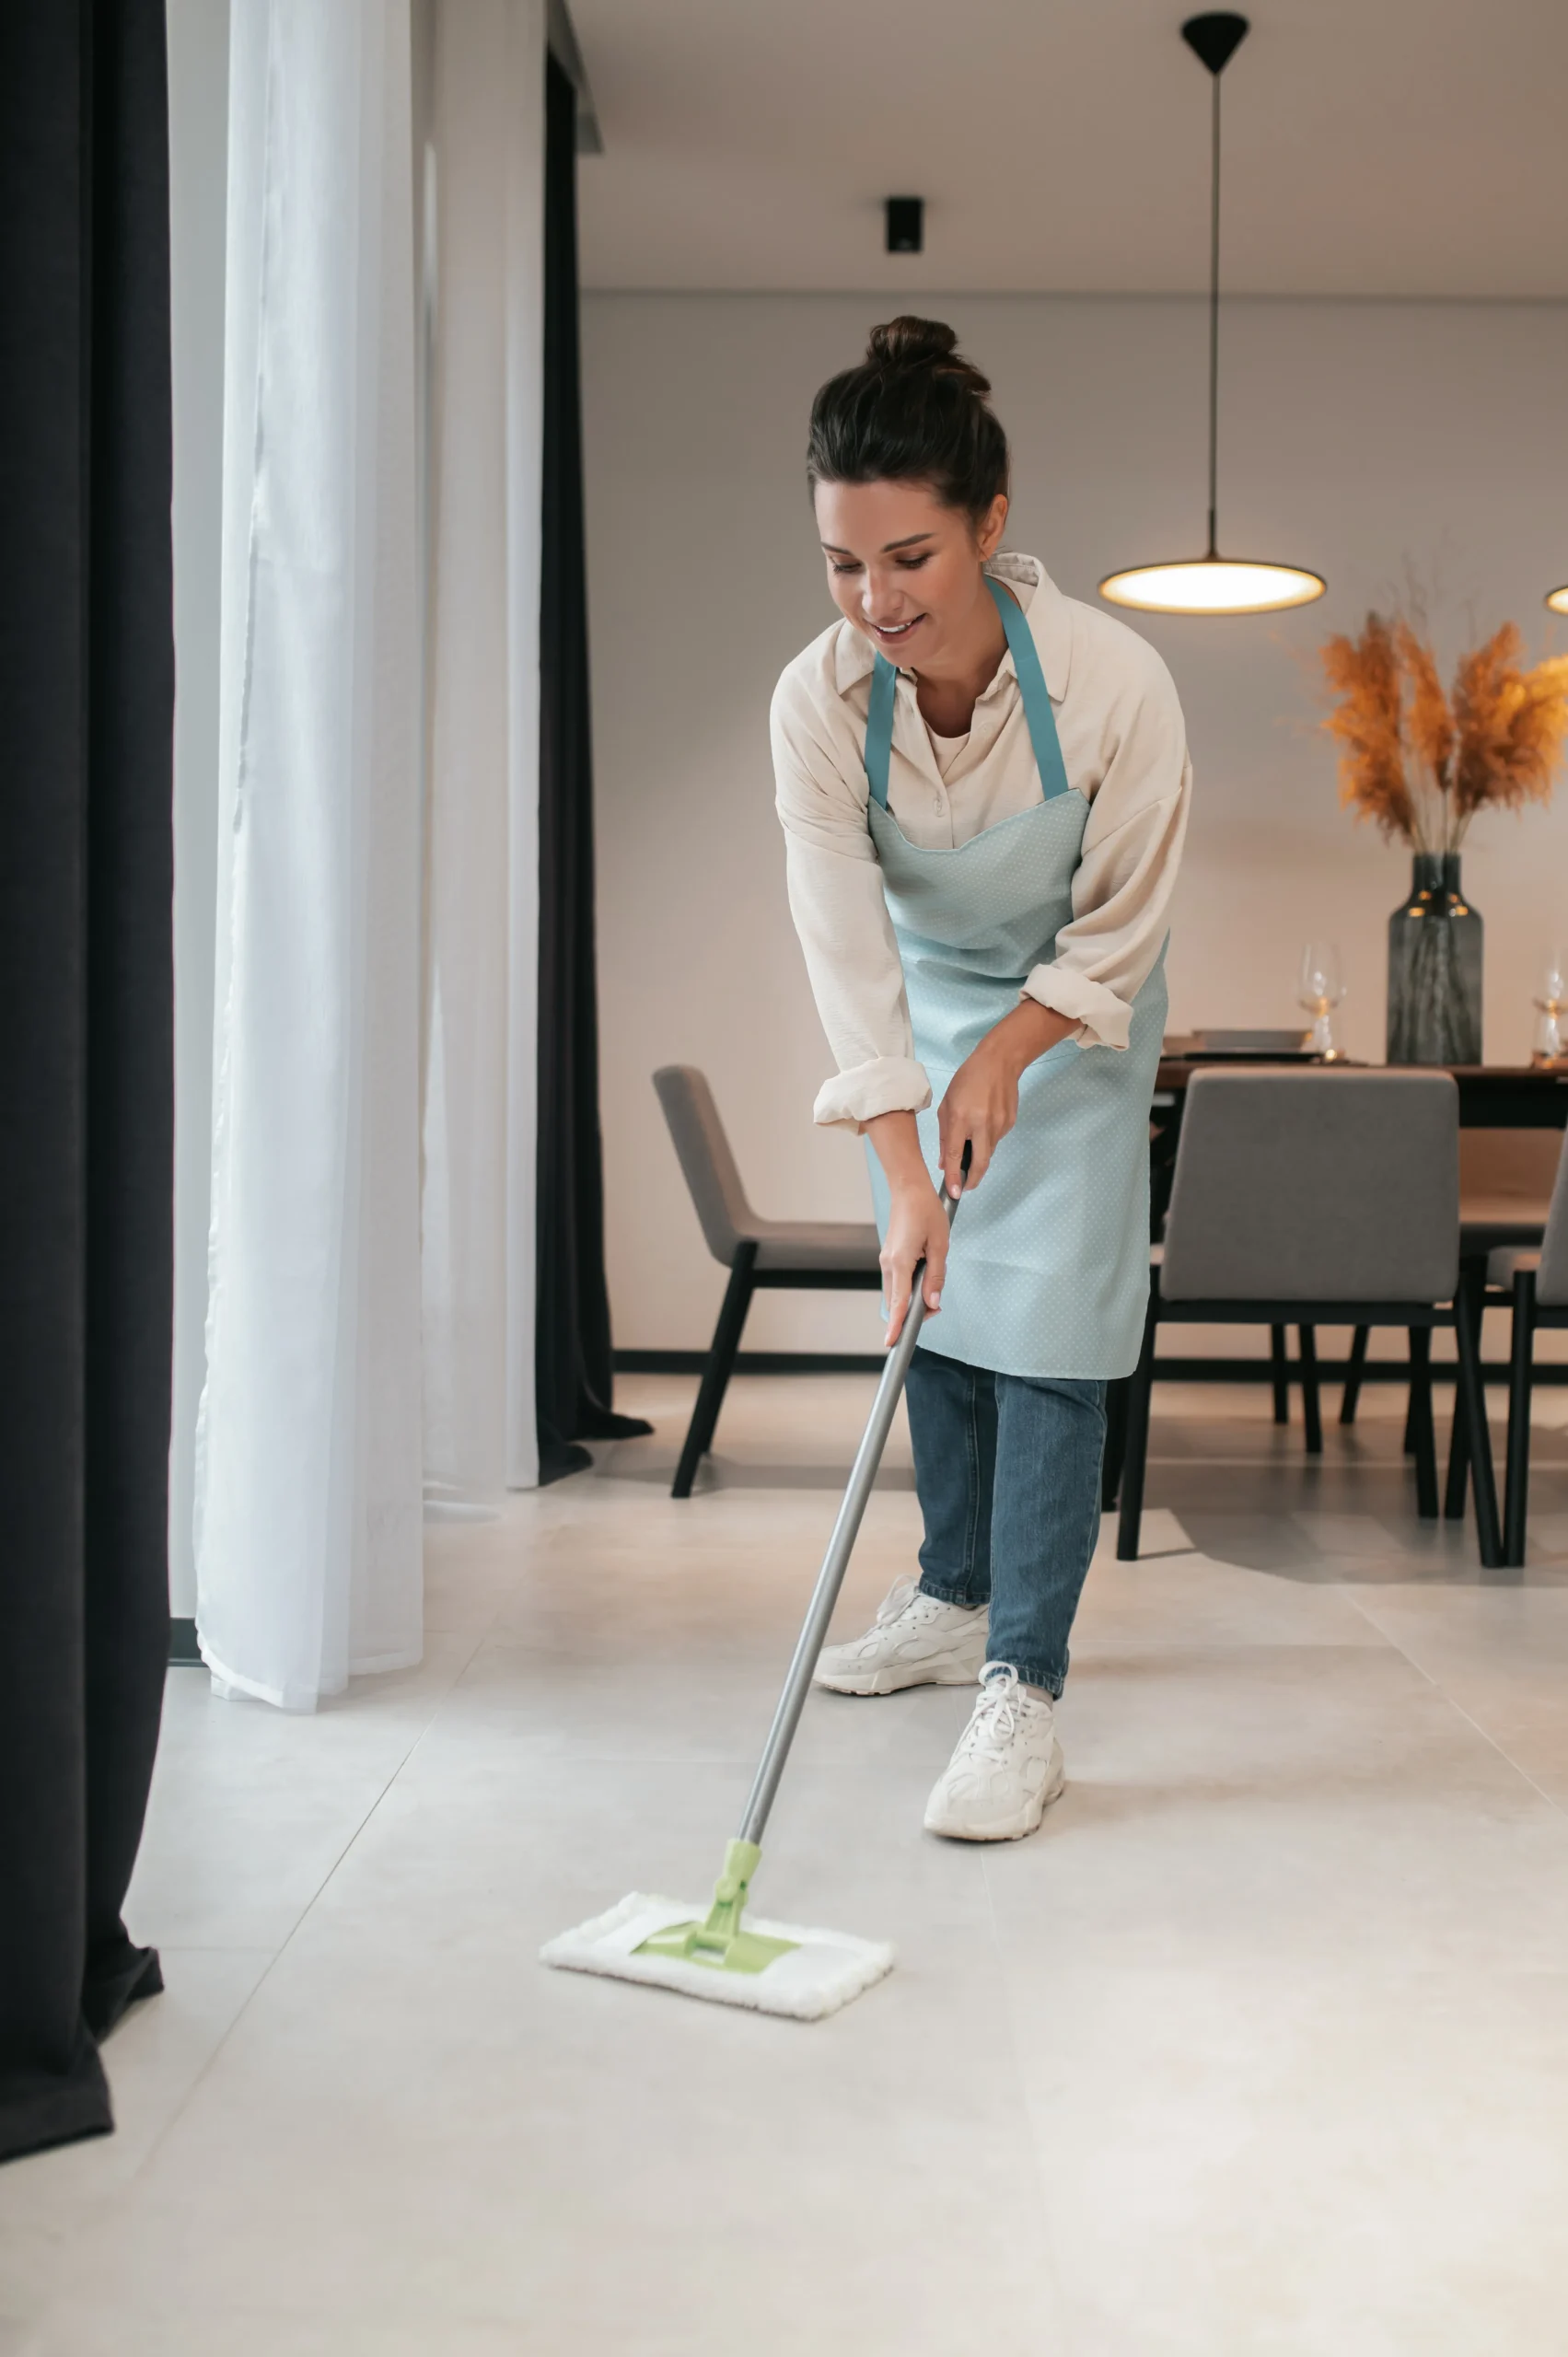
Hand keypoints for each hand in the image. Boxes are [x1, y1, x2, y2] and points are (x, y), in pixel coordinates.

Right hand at [865, 1111, 948, 1347]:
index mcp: (900, 1262)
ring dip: (912, 1300)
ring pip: (897, 1293)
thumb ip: (936, 1275)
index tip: (893, 1343)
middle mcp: (888, 1264)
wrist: (909, 1188)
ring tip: (933, 1295)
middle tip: (935, 1311)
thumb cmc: (926, 1212)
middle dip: (912, 1314)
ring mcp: (886, 1261)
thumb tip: (934, 1301)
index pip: (899, 1302)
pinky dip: (908, 1289)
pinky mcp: (890, 1258)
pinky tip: (923, 1283)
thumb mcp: (940, 1245)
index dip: (898, 1325)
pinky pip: (897, 1282)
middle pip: (897, 1301)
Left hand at [937, 999, 1072, 1194]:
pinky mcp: (1010, 1124)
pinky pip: (996, 1139)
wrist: (999, 1062)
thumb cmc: (967, 1081)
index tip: (954, 1193)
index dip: (954, 1177)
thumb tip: (944, 1163)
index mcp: (961, 1118)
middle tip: (965, 1186)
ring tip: (972, 1138)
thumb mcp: (947, 1105)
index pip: (956, 1155)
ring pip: (988, 1152)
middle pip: (980, 1163)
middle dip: (973, 1179)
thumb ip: (946, 1136)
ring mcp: (999, 1125)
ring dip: (978, 1154)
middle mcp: (982, 1124)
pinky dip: (987, 1138)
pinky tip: (985, 1121)